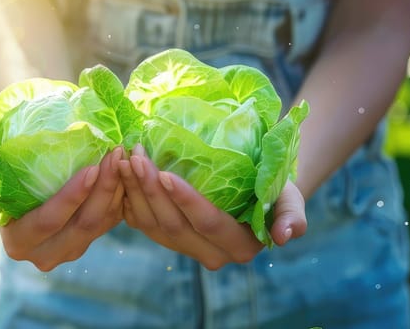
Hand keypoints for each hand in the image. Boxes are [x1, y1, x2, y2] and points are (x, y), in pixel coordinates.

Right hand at [0, 147, 125, 270]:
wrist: (19, 190)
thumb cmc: (0, 178)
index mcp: (19, 242)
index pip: (49, 220)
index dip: (71, 196)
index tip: (91, 167)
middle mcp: (46, 254)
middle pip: (83, 224)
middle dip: (104, 188)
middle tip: (115, 154)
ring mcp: (71, 250)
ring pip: (103, 223)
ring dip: (117, 188)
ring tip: (123, 156)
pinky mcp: (89, 240)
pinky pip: (112, 219)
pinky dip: (120, 194)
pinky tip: (125, 168)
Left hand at [118, 144, 306, 269]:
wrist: (255, 189)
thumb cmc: (273, 187)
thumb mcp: (289, 196)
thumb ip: (291, 215)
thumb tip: (284, 236)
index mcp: (239, 246)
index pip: (207, 223)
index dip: (186, 200)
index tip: (166, 173)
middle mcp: (210, 254)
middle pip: (172, 225)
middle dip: (151, 190)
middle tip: (136, 156)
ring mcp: (184, 248)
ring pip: (151, 224)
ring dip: (134, 190)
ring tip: (124, 158)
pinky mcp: (164, 237)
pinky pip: (139, 221)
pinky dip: (127, 196)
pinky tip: (118, 171)